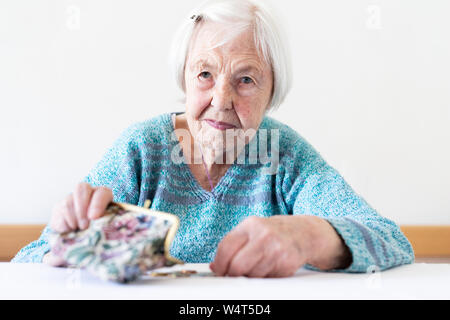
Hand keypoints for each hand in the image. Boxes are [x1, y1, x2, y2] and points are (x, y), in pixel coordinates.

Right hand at [43, 182, 113, 266]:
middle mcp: (88, 194)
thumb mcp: (101, 235)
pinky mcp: (59, 207)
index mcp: (104, 197)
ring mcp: (72, 199)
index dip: (97, 203)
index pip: (102, 192)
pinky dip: (64, 224)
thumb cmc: (98, 238)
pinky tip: (70, 230)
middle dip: (81, 208)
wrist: (81, 244)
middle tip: (84, 226)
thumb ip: (98, 234)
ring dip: (73, 219)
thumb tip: (97, 237)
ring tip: (78, 230)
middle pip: (81, 188)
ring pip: (68, 202)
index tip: (94, 218)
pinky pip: (58, 212)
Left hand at [209, 215, 350, 277]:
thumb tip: (215, 266)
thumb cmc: (273, 233)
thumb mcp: (252, 231)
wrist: (304, 232)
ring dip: (251, 277)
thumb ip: (233, 245)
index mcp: (250, 225)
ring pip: (252, 276)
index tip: (219, 271)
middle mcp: (264, 235)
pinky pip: (268, 279)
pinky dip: (266, 278)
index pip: (226, 248)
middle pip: (237, 266)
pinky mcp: (288, 262)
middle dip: (233, 274)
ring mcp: (277, 249)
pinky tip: (271, 268)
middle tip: (235, 276)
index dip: (219, 264)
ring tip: (257, 268)